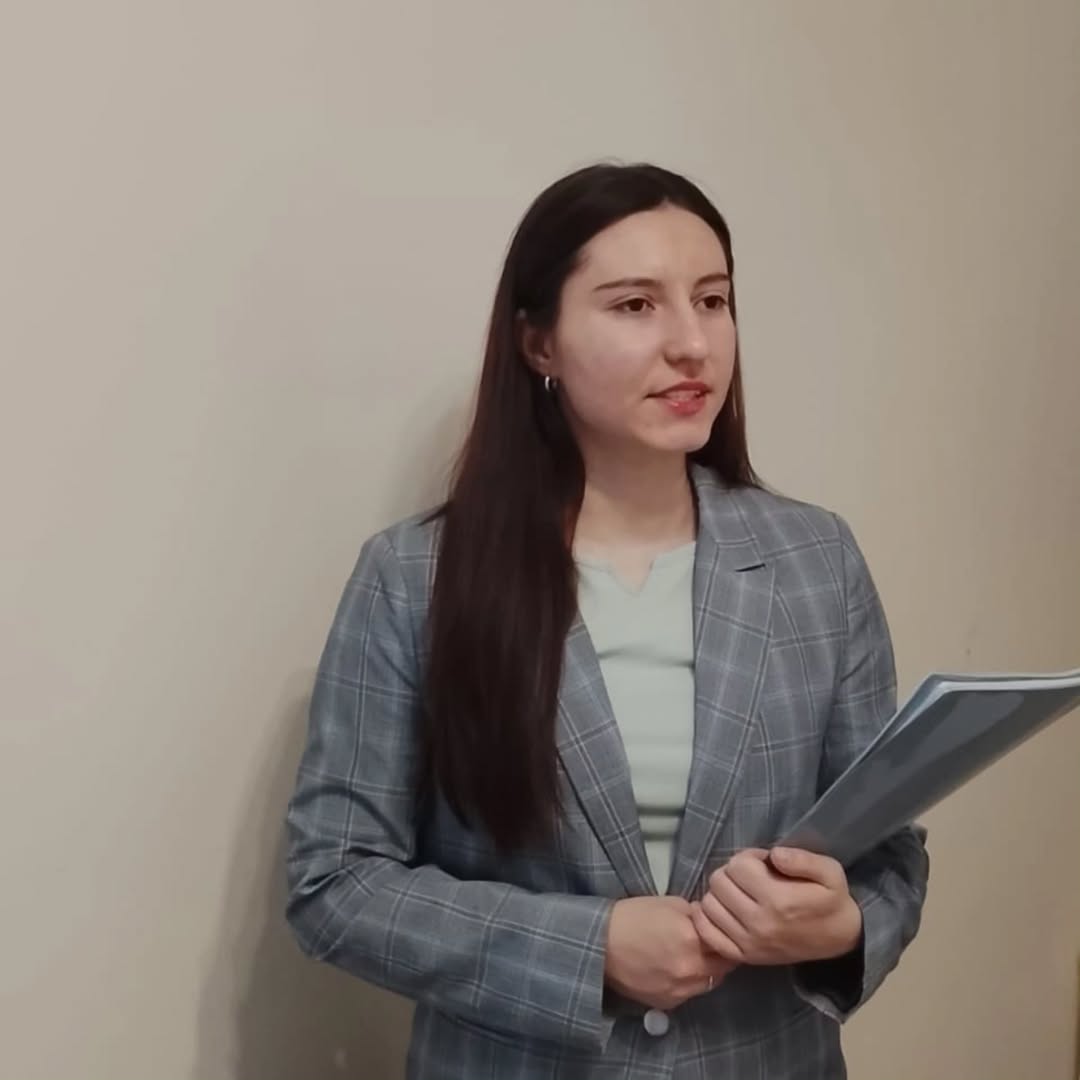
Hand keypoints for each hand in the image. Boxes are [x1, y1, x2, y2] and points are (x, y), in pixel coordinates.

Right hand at [604, 896, 736, 1010]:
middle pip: (724, 967)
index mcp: (692, 938)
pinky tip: (677, 970)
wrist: (601, 943)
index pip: (727, 941)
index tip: (726, 931)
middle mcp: (690, 968)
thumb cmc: (633, 916)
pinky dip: (689, 983)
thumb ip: (695, 914)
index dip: (728, 935)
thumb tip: (709, 921)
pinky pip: (690, 994)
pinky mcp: (667, 1003)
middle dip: (722, 955)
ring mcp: (680, 990)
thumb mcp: (669, 903)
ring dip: (708, 971)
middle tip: (713, 945)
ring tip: (695, 958)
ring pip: (709, 983)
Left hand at [691, 847, 862, 966]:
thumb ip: (803, 859)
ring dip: (720, 893)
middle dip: (733, 872)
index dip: (750, 857)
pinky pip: (707, 931)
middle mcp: (758, 923)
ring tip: (741, 893)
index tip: (763, 863)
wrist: (840, 942)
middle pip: (719, 882)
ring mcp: (748, 942)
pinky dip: (708, 917)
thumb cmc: (832, 902)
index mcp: (779, 900)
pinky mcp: (742, 956)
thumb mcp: (831, 873)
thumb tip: (774, 854)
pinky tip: (725, 909)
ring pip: (708, 904)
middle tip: (751, 876)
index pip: (738, 865)